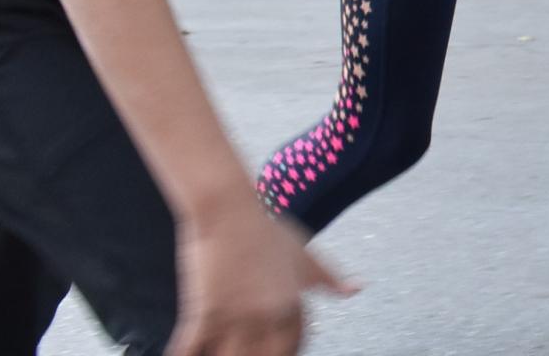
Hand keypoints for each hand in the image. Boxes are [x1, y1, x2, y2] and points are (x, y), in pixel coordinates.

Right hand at [168, 204, 355, 355]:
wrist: (228, 207)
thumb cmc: (265, 227)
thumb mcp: (304, 253)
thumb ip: (329, 277)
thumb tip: (356, 289)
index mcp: (293, 303)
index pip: (295, 347)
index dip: (284, 355)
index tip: (273, 355)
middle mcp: (269, 314)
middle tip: (245, 353)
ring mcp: (238, 315)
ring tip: (216, 354)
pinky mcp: (207, 311)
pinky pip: (192, 349)